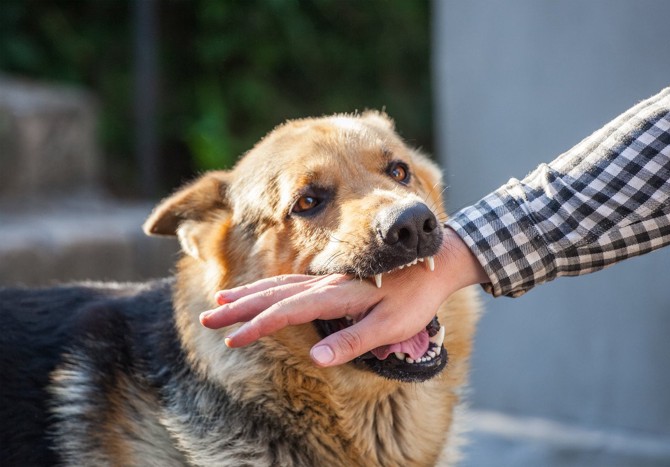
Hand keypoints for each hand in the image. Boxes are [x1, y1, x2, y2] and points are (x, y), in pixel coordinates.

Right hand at [199, 228, 487, 365]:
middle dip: (240, 306)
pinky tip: (261, 293)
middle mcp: (327, 284)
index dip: (259, 326)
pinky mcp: (334, 280)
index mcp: (338, 295)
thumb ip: (354, 341)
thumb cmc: (416, 298)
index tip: (233, 338)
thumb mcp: (392, 325)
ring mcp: (329, 279)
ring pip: (280, 284)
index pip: (289, 311)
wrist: (437, 262)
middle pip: (274, 294)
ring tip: (222, 300)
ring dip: (250, 293)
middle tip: (209, 316)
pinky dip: (270, 287)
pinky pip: (294, 282)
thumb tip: (317, 358)